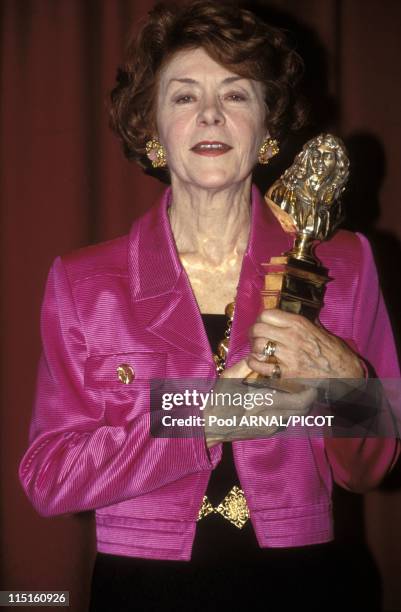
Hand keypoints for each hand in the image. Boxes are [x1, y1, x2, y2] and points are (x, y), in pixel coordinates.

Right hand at [204, 357, 316, 447]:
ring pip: (296, 415)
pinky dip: (288, 410)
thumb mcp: (231, 377)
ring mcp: (271, 427)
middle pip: (303, 409)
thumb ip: (250, 365)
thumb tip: (265, 354)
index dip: (310, 390)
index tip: (310, 380)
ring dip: (300, 404)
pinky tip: (280, 401)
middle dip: (309, 397)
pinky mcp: (268, 432)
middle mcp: (271, 416)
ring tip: (296, 390)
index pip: (299, 399)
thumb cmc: (218, 398)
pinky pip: (286, 419)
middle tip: (308, 384)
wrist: (209, 425)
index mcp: (262, 400)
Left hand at [247, 309, 363, 379]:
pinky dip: (254, 364)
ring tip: (258, 351)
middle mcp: (291, 336)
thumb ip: (302, 322)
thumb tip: (287, 316)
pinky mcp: (287, 373)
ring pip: (258, 346)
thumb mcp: (319, 328)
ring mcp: (288, 355)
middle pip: (258, 328)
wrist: (345, 373)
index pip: (267, 314)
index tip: (262, 324)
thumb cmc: (334, 351)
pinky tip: (256, 362)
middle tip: (255, 337)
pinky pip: (260, 366)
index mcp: (298, 323)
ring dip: (254, 348)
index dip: (261, 319)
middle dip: (253, 333)